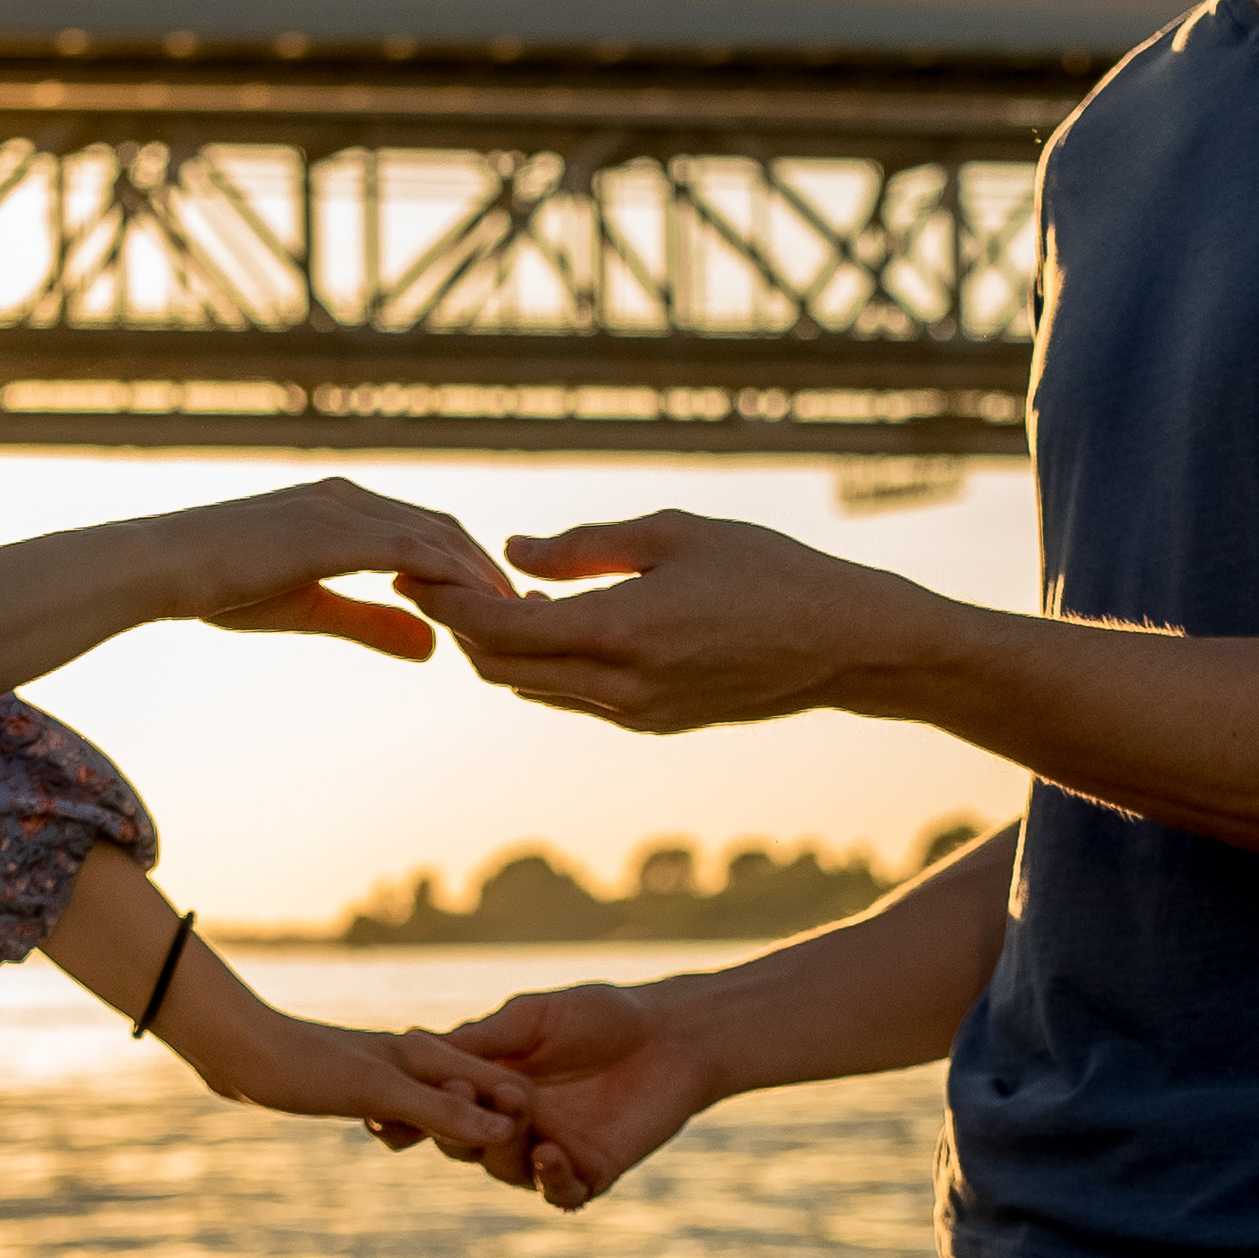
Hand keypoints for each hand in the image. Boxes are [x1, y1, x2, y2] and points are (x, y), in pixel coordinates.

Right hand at [162, 478, 514, 661]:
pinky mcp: (333, 530)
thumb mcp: (310, 608)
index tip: (498, 607)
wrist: (161, 567)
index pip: (425, 531)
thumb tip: (433, 648)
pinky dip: (449, 579)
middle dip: (487, 571)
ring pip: (436, 538)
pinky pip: (411, 552)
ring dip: (479, 578)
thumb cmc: (219, 587)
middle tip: (525, 616)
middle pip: (443, 530)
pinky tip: (474, 611)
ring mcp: (341, 508)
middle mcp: (348, 497)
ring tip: (512, 620)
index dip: (466, 568)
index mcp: (341, 508)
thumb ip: (372, 623)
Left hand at [186, 1014, 534, 1152]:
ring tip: (446, 1151)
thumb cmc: (304, 1068)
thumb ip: (442, 1111)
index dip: (526, 1122)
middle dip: (493, 1132)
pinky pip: (405, 1115)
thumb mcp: (378, 1094)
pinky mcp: (365, 1088)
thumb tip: (506, 1132)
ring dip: (448, 1133)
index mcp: (434, 1055)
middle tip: (509, 1166)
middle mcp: (421, 1060)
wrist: (239, 1051)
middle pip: (480, 1099)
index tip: (546, 1158)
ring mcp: (393, 1074)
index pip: (505, 1088)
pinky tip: (386, 1137)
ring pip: (443, 1109)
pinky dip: (407, 1131)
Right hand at [385, 983, 723, 1209]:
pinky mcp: (590, 1172)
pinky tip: (549, 1154)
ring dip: (503, 1147)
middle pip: (463, 1142)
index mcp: (488, 1088)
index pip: (438, 1108)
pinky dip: (551, 1179)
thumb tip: (411, 1043)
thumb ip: (480, 1041)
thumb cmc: (600, 1015)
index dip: (413, 1112)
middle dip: (455, 1124)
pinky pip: (561, 1192)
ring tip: (515, 1114)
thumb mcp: (530, 1019)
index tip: (388, 1107)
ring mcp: (548, 1153)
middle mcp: (511, 1126)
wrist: (672, 1034)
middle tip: (458, 1097)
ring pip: (505, 1169)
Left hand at [398, 509, 933, 730]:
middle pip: (500, 668)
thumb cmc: (769, 571)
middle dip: (459, 628)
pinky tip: (544, 626)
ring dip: (499, 650)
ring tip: (485, 598)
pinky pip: (571, 698)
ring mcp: (635, 714)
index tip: (415, 569)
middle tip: (437, 580)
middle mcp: (621, 686)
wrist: (844, 646)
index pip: (501, 627)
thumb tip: (513, 552)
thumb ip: (585, 547)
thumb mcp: (675, 533)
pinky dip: (540, 665)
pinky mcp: (652, 724)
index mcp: (623, 631)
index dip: (448, 600)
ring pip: (531, 688)